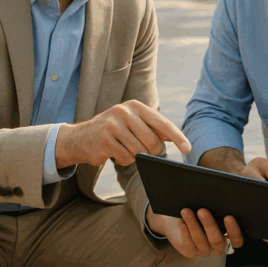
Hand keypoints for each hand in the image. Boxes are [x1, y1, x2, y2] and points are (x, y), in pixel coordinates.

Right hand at [55, 99, 190, 167]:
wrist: (79, 138)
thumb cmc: (112, 132)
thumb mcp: (132, 123)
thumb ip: (152, 129)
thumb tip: (176, 138)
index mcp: (136, 106)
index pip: (163, 123)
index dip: (177, 137)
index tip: (188, 148)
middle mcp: (125, 111)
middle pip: (152, 141)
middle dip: (150, 152)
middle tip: (141, 152)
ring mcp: (113, 124)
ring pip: (139, 151)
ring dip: (134, 156)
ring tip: (122, 148)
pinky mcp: (104, 139)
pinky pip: (125, 157)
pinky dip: (122, 160)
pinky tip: (113, 152)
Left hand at [146, 206, 243, 258]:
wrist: (182, 216)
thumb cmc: (203, 208)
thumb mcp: (214, 206)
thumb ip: (224, 203)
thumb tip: (232, 188)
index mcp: (230, 237)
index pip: (237, 240)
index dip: (234, 230)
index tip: (228, 216)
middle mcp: (219, 246)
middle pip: (217, 239)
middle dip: (209, 224)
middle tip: (202, 210)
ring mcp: (205, 251)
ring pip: (201, 240)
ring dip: (193, 224)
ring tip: (186, 211)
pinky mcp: (192, 253)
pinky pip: (189, 245)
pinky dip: (185, 232)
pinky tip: (182, 222)